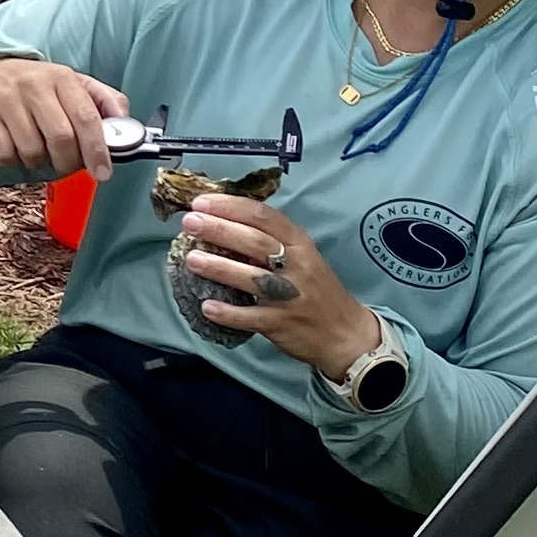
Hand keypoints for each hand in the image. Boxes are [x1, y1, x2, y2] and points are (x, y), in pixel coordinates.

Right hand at [0, 56, 132, 182]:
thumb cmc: (37, 85)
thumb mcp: (73, 83)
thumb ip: (104, 101)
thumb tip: (126, 125)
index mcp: (62, 78)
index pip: (86, 118)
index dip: (97, 150)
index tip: (103, 172)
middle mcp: (34, 85)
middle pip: (60, 139)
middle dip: (67, 162)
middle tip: (66, 164)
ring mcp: (6, 99)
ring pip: (32, 151)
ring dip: (38, 162)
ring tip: (37, 149)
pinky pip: (4, 154)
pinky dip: (12, 160)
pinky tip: (15, 147)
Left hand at [174, 198, 384, 380]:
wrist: (346, 334)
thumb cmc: (316, 289)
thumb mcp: (302, 257)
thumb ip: (271, 241)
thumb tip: (221, 222)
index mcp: (300, 243)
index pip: (263, 216)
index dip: (230, 207)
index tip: (201, 202)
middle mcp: (297, 266)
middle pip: (255, 242)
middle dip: (219, 229)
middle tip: (190, 223)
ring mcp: (290, 296)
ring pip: (252, 278)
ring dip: (219, 267)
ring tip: (192, 259)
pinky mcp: (282, 324)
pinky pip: (251, 317)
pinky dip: (228, 313)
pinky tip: (207, 306)